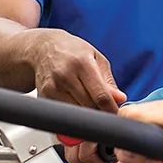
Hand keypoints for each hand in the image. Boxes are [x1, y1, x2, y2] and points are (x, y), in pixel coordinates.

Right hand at [28, 30, 125, 162]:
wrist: (42, 48)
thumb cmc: (72, 51)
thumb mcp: (96, 59)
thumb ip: (108, 81)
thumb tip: (120, 99)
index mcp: (82, 63)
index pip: (100, 95)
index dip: (111, 109)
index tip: (116, 113)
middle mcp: (65, 76)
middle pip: (89, 106)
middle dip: (99, 110)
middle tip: (103, 106)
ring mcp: (52, 87)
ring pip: (76, 112)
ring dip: (85, 112)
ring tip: (88, 100)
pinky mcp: (44, 96)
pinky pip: (64, 112)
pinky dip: (72, 111)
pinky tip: (74, 100)